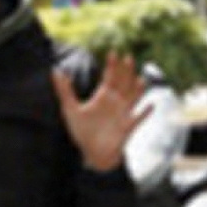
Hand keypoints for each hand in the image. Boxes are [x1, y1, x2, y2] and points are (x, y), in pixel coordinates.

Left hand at [58, 52, 150, 170]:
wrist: (92, 153)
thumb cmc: (83, 131)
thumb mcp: (70, 109)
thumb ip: (64, 90)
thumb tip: (55, 71)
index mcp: (104, 96)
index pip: (110, 76)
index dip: (112, 65)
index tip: (113, 53)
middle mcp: (116, 102)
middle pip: (124, 82)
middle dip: (126, 71)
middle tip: (128, 57)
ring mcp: (123, 114)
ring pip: (133, 97)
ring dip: (138, 89)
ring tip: (141, 79)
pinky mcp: (127, 127)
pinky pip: (138, 118)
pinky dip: (144, 112)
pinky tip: (151, 105)